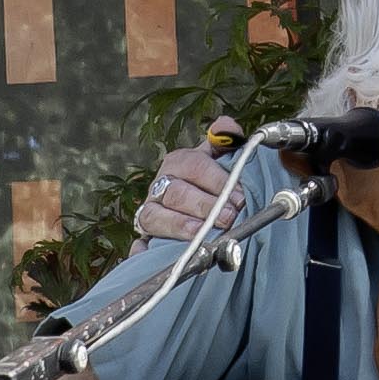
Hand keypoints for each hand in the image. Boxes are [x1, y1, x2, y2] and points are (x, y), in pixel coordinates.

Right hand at [135, 116, 246, 241]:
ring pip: (156, 217)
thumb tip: (225, 125)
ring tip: (202, 234)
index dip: (218, 180)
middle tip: (229, 217)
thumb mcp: (218, 158)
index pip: (194, 165)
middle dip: (204, 205)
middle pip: (176, 193)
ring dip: (180, 226)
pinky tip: (152, 253)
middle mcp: (160, 186)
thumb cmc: (208, 184)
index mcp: (178, 163)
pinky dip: (142, 250)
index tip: (240, 196)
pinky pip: (138, 245)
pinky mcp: (144, 239)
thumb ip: (224, 141)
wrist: (188, 209)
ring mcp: (150, 213)